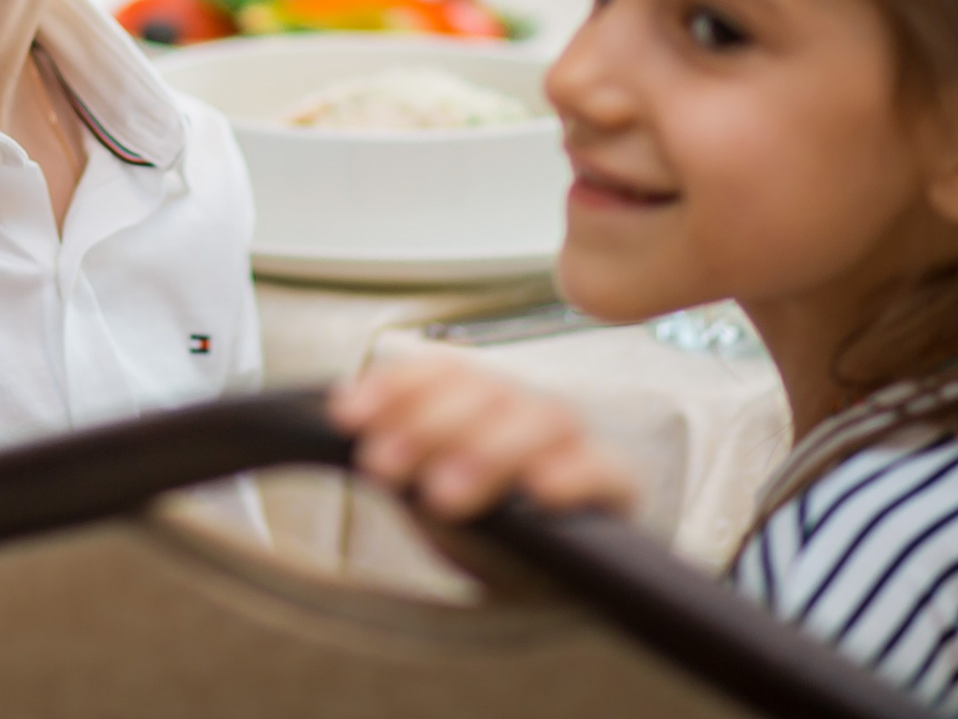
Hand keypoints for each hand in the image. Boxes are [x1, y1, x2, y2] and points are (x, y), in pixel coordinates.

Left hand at [329, 349, 639, 519]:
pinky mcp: (615, 486)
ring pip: (541, 417)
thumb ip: (395, 455)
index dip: (395, 384)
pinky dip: (571, 475)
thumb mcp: (423, 493)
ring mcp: (574, 444)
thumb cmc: (478, 530)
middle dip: (426, 423)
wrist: (539, 587)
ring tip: (442, 496)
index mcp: (477, 401)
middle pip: (486, 390)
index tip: (347, 416)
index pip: (441, 369)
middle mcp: (525, 411)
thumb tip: (342, 409)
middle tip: (382, 468)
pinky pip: (603, 468)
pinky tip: (540, 494)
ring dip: (486, 451)